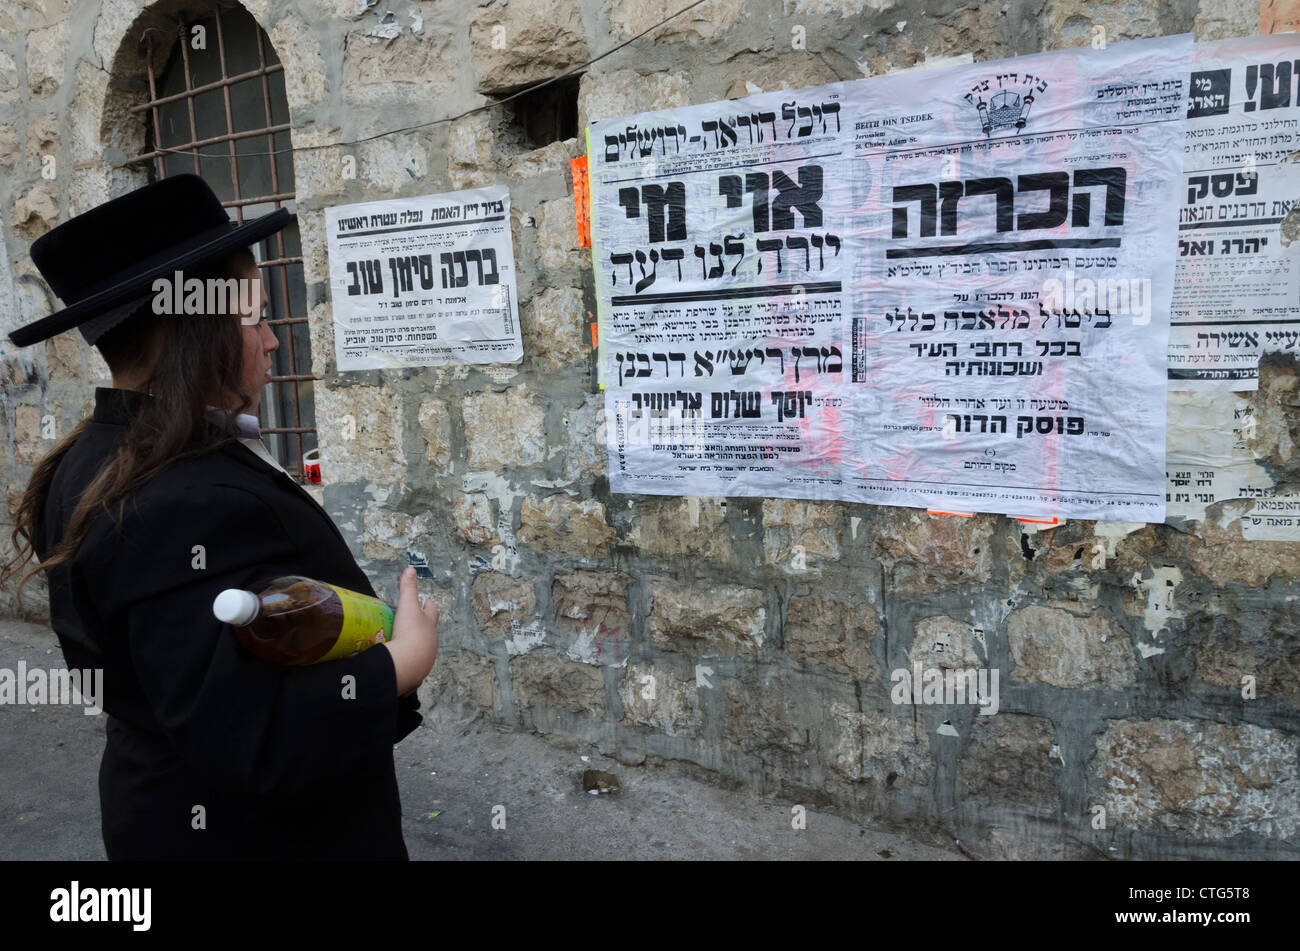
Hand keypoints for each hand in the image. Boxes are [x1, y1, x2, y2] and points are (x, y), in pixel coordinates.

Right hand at [384, 567, 438, 694]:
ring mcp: (426, 658)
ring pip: (425, 649)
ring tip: (408, 644)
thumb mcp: (407, 606)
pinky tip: (404, 663)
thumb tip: (411, 569)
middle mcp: (432, 641)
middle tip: (416, 623)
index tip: (427, 602)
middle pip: (431, 631)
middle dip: (425, 627)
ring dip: (418, 645)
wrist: (406, 664)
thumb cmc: (409, 632)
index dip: (429, 606)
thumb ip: (408, 588)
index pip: (433, 611)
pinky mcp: (417, 672)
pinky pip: (416, 665)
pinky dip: (411, 662)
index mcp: (430, 625)